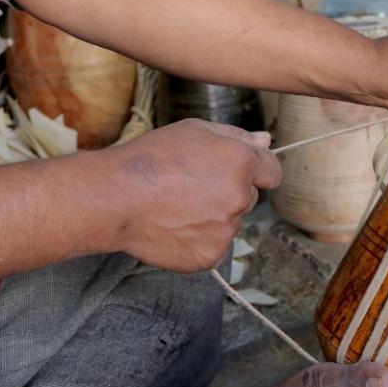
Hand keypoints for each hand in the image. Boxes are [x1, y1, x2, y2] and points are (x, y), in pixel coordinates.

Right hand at [102, 119, 280, 272]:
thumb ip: (236, 136)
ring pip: (230, 224)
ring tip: (176, 207)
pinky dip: (198, 240)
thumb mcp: (194, 131)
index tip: (238, 173)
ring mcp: (226, 230)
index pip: (272, 172)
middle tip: (190, 187)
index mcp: (241, 162)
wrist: (115, 197)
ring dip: (213, 218)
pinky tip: (174, 227)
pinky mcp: (210, 256)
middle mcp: (240, 197)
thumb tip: (266, 142)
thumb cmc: (151, 158)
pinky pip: (213, 247)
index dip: (256, 171)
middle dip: (228, 193)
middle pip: (248, 198)